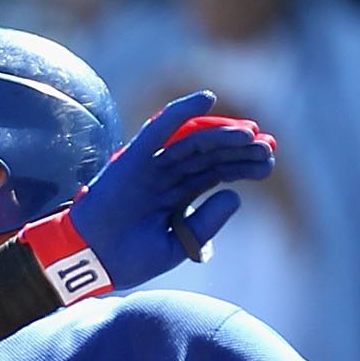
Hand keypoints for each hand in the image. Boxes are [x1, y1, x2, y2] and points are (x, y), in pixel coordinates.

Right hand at [22, 91, 276, 301]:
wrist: (91, 261)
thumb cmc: (128, 259)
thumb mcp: (177, 245)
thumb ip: (205, 223)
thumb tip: (235, 195)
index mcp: (178, 195)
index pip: (217, 172)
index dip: (243, 166)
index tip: (268, 163)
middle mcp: (168, 174)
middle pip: (211, 155)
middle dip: (240, 150)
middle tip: (268, 147)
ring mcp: (152, 164)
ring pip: (194, 142)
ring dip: (222, 135)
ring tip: (250, 134)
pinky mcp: (135, 157)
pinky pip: (160, 128)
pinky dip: (182, 111)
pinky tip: (207, 98)